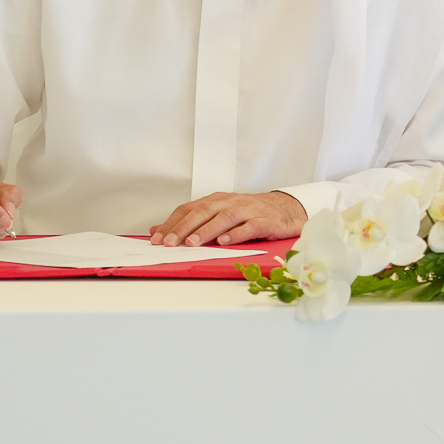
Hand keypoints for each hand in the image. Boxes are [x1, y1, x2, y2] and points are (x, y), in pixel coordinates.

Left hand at [150, 191, 305, 246]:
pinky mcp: (264, 221)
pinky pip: (248, 227)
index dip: (172, 223)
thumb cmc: (250, 214)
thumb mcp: (219, 214)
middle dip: (184, 227)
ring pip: (224, 218)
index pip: (190, 209)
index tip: (157, 238)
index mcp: (217, 200)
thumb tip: (159, 231)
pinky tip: (224, 242)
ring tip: (192, 243)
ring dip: (206, 230)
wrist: (286, 209)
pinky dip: (236, 234)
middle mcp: (230, 202)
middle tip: (169, 242)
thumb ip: (191, 221)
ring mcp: (248, 210)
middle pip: (204, 212)